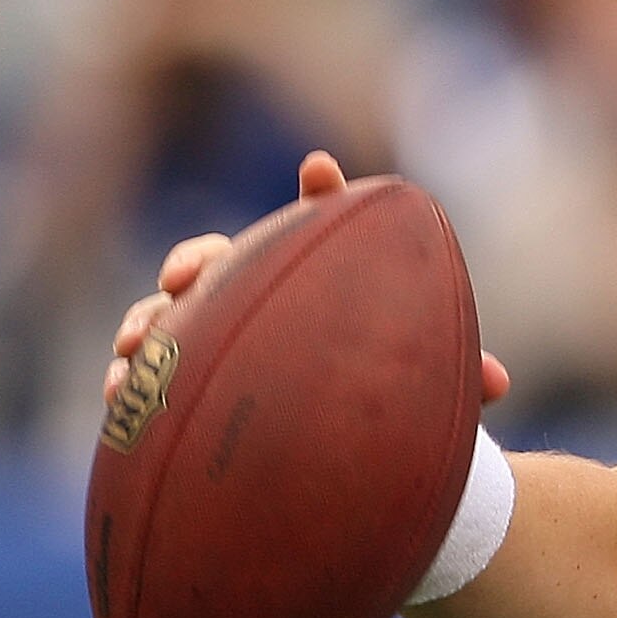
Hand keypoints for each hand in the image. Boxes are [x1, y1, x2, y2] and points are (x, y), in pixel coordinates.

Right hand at [102, 151, 511, 408]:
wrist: (340, 448)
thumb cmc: (382, 395)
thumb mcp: (416, 380)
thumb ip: (455, 374)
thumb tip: (498, 384)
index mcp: (314, 282)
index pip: (316, 229)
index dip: (320, 196)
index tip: (322, 168)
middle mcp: (254, 299)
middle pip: (220, 261)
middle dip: (198, 259)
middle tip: (194, 273)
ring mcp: (209, 338)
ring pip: (166, 314)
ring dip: (148, 318)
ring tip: (138, 338)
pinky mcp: (177, 384)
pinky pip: (143, 375)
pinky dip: (127, 378)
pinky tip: (118, 391)